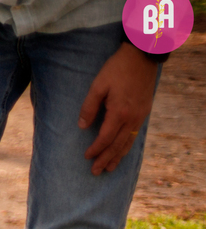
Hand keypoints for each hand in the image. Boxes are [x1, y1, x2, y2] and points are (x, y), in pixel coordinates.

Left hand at [78, 43, 158, 175]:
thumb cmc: (117, 69)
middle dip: (106, 159)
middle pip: (118, 145)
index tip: (86, 156)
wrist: (142, 56)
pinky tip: (122, 151)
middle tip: (96, 172)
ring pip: (128, 141)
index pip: (105, 138)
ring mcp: (141, 115)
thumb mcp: (98, 86)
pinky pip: (135, 134)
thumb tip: (82, 127)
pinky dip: (127, 145)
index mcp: (120, 112)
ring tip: (109, 168)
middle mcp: (133, 117)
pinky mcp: (144, 111)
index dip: (96, 149)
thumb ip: (89, 107)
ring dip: (118, 156)